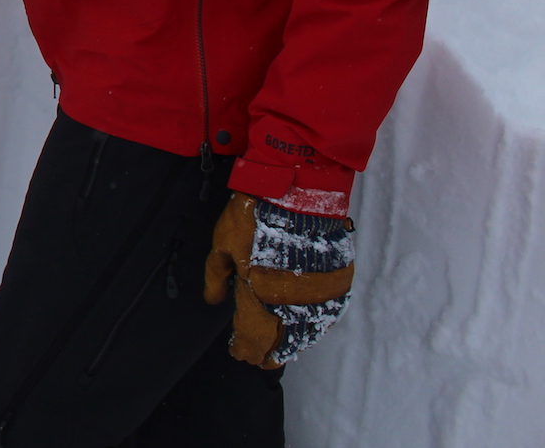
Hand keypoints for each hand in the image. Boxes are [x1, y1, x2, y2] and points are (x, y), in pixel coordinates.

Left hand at [203, 193, 355, 367]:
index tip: (240, 354)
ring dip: (295, 343)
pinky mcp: (337, 281)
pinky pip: (328, 313)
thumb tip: (213, 301)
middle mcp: (290, 302)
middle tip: (263, 361)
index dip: (246, 349)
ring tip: (284, 351)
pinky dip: (316, 325)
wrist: (295, 190)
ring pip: (307, 332)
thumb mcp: (222, 243)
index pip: (252, 335)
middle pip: (282, 340)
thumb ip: (216, 276)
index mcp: (258, 295)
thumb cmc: (253, 215)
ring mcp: (317, 293)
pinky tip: (308, 329)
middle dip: (270, 353)